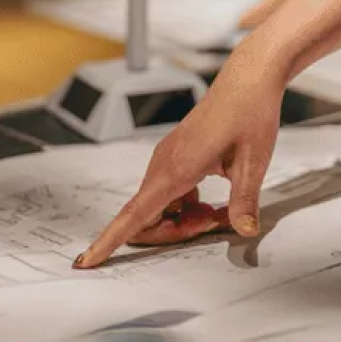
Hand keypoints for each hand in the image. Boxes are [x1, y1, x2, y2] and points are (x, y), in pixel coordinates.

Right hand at [77, 57, 287, 267]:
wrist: (248, 80)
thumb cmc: (248, 113)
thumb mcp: (253, 163)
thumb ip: (244, 202)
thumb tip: (244, 231)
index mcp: (175, 168)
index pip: (134, 215)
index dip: (109, 241)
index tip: (86, 261)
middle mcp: (163, 164)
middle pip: (146, 217)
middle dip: (175, 232)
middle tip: (216, 223)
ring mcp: (167, 159)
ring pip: (158, 206)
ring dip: (183, 219)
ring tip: (220, 212)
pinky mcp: (175, 156)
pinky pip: (168, 192)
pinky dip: (187, 205)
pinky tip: (214, 201)